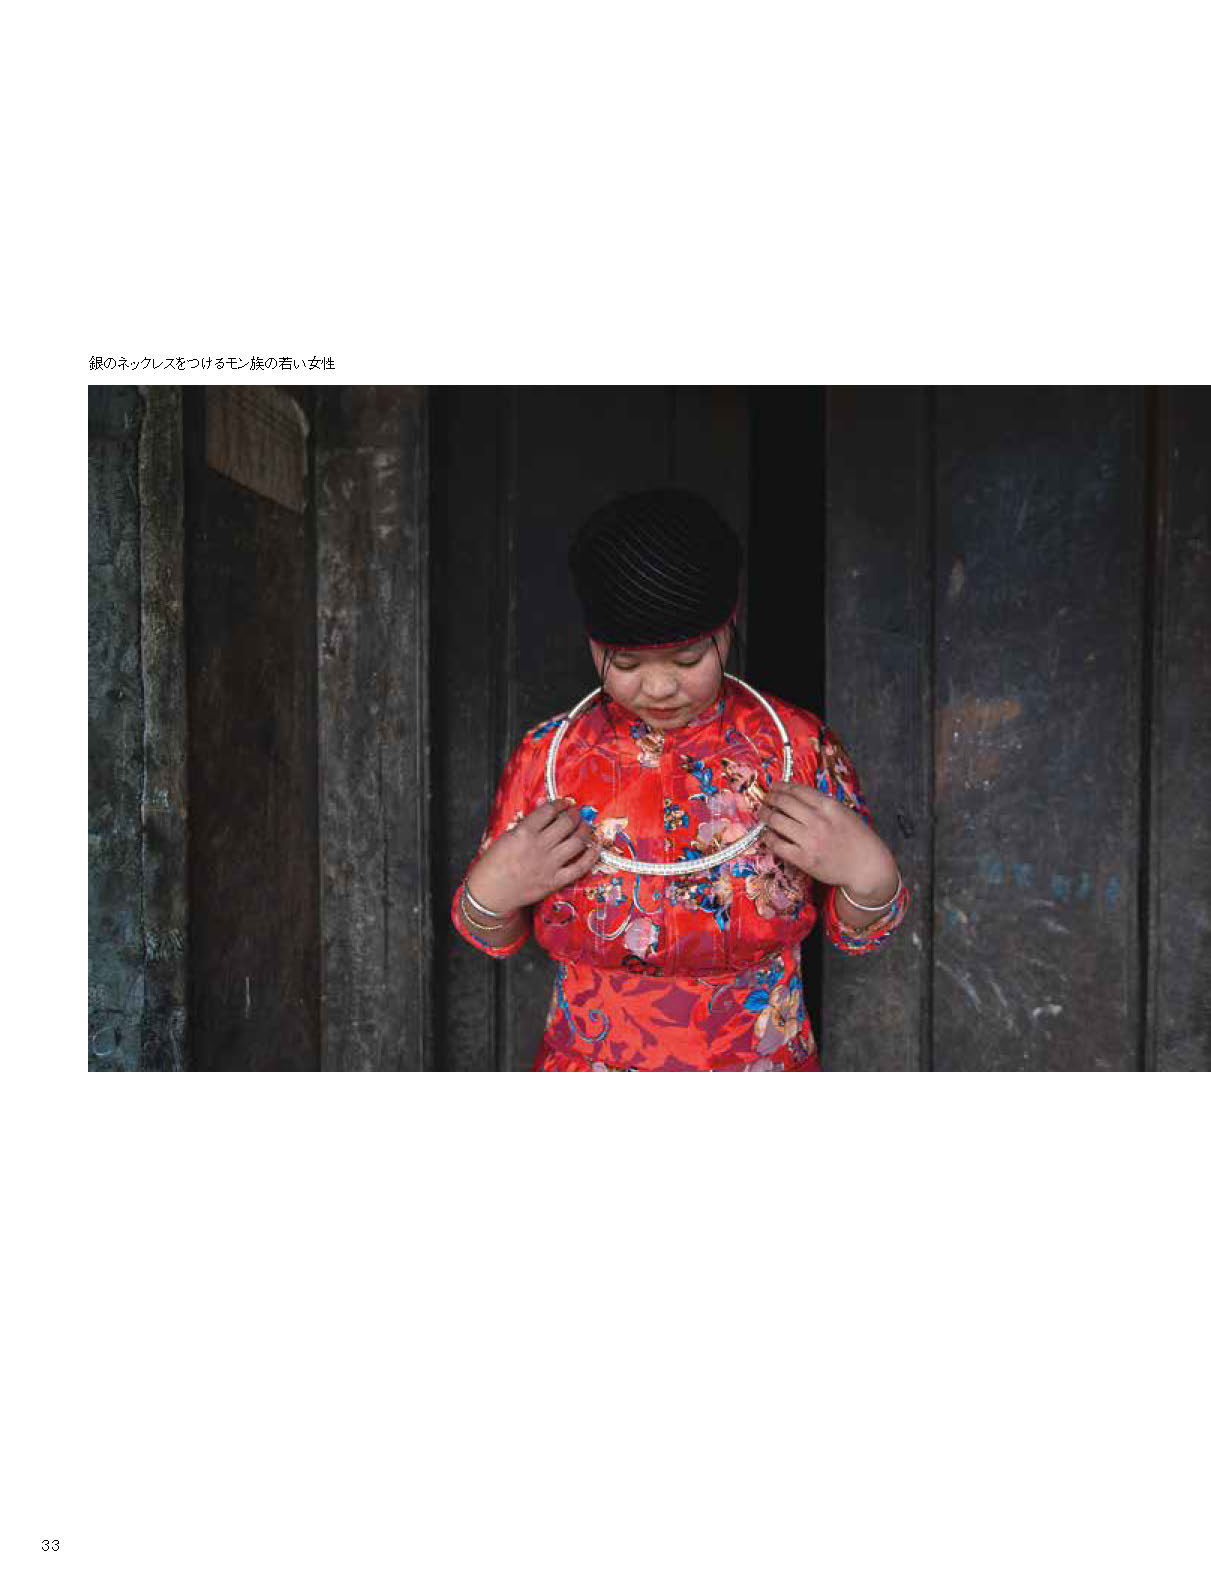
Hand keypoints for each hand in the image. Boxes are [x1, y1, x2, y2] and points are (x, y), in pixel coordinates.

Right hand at [468, 797, 600, 914]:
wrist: (490, 893)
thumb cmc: (493, 864)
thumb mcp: (506, 836)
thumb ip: (526, 821)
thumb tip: (544, 805)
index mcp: (524, 832)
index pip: (550, 810)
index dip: (561, 803)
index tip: (564, 803)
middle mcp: (539, 846)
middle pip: (567, 823)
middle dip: (575, 814)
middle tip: (576, 814)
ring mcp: (549, 864)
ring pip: (578, 841)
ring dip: (585, 830)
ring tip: (585, 827)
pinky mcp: (555, 881)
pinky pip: (580, 867)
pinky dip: (591, 855)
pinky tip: (595, 847)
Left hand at [757, 781, 895, 896]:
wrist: (866, 866)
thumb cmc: (858, 838)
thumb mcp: (844, 812)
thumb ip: (823, 804)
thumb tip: (797, 796)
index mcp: (828, 806)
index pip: (797, 790)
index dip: (781, 786)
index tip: (775, 787)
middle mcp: (817, 820)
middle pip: (783, 802)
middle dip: (770, 798)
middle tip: (765, 799)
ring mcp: (809, 840)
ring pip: (776, 821)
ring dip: (765, 815)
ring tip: (762, 814)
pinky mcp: (803, 859)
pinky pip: (777, 845)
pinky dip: (768, 838)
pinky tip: (766, 835)